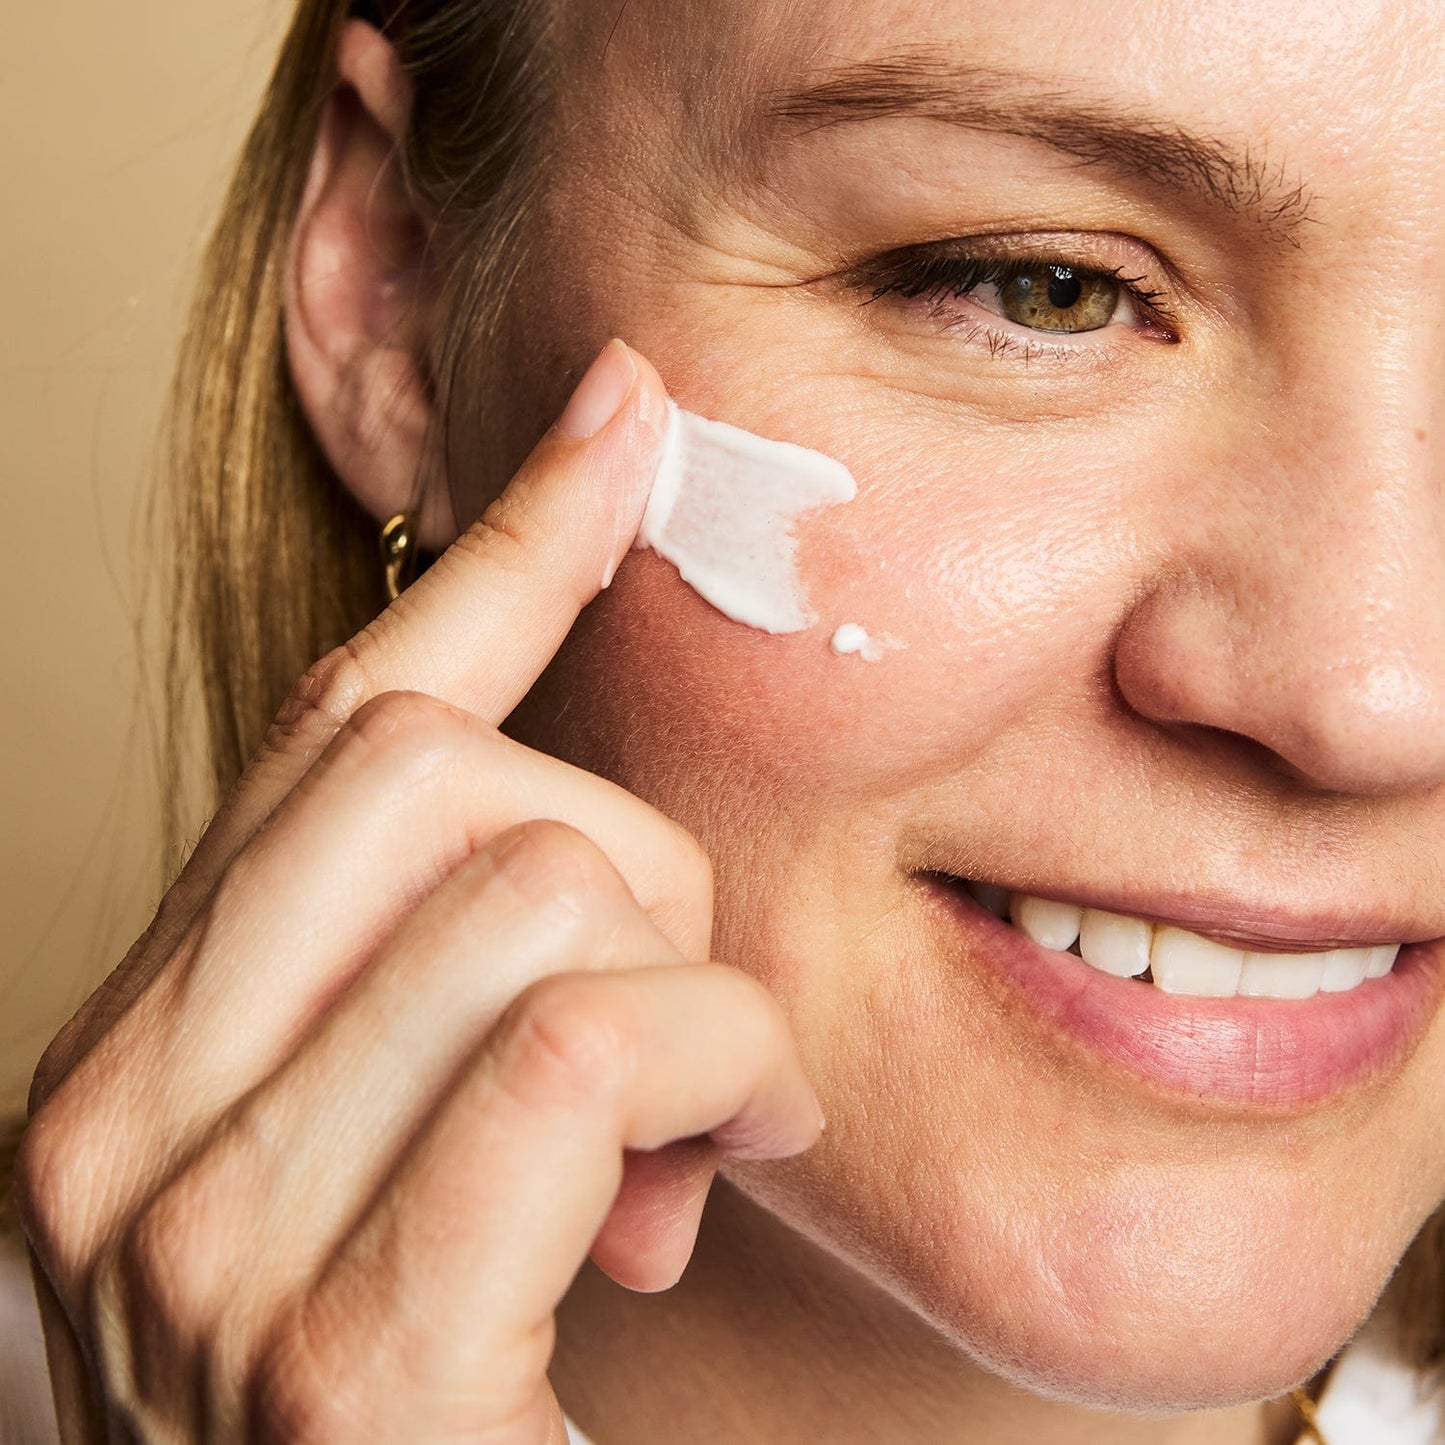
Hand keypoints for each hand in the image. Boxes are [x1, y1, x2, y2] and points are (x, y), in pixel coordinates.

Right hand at [17, 341, 824, 1442]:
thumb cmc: (435, 1394)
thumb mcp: (418, 1154)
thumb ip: (456, 1002)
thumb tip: (599, 863)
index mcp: (136, 1060)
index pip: (330, 726)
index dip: (497, 552)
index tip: (621, 418)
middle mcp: (116, 1130)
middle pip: (440, 770)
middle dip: (632, 863)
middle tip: (687, 1015)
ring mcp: (205, 1246)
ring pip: (539, 888)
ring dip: (698, 997)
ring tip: (708, 1123)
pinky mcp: (346, 1364)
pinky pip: (585, 1042)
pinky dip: (713, 1074)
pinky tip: (715, 1170)